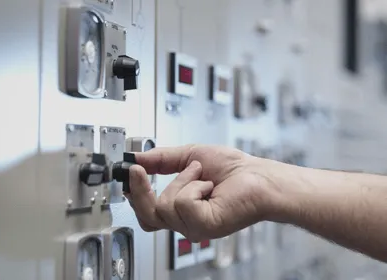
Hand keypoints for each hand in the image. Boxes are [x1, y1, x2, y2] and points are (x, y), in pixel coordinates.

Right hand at [125, 144, 283, 241]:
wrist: (258, 176)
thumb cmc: (234, 170)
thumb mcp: (190, 156)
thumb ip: (161, 159)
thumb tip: (137, 158)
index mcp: (181, 208)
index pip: (146, 212)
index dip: (134, 194)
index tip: (130, 171)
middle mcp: (185, 221)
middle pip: (146, 216)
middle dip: (141, 190)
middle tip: (140, 170)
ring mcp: (194, 226)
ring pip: (165, 205)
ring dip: (184, 180)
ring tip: (203, 175)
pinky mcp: (205, 225)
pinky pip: (183, 203)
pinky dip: (195, 186)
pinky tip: (210, 187)